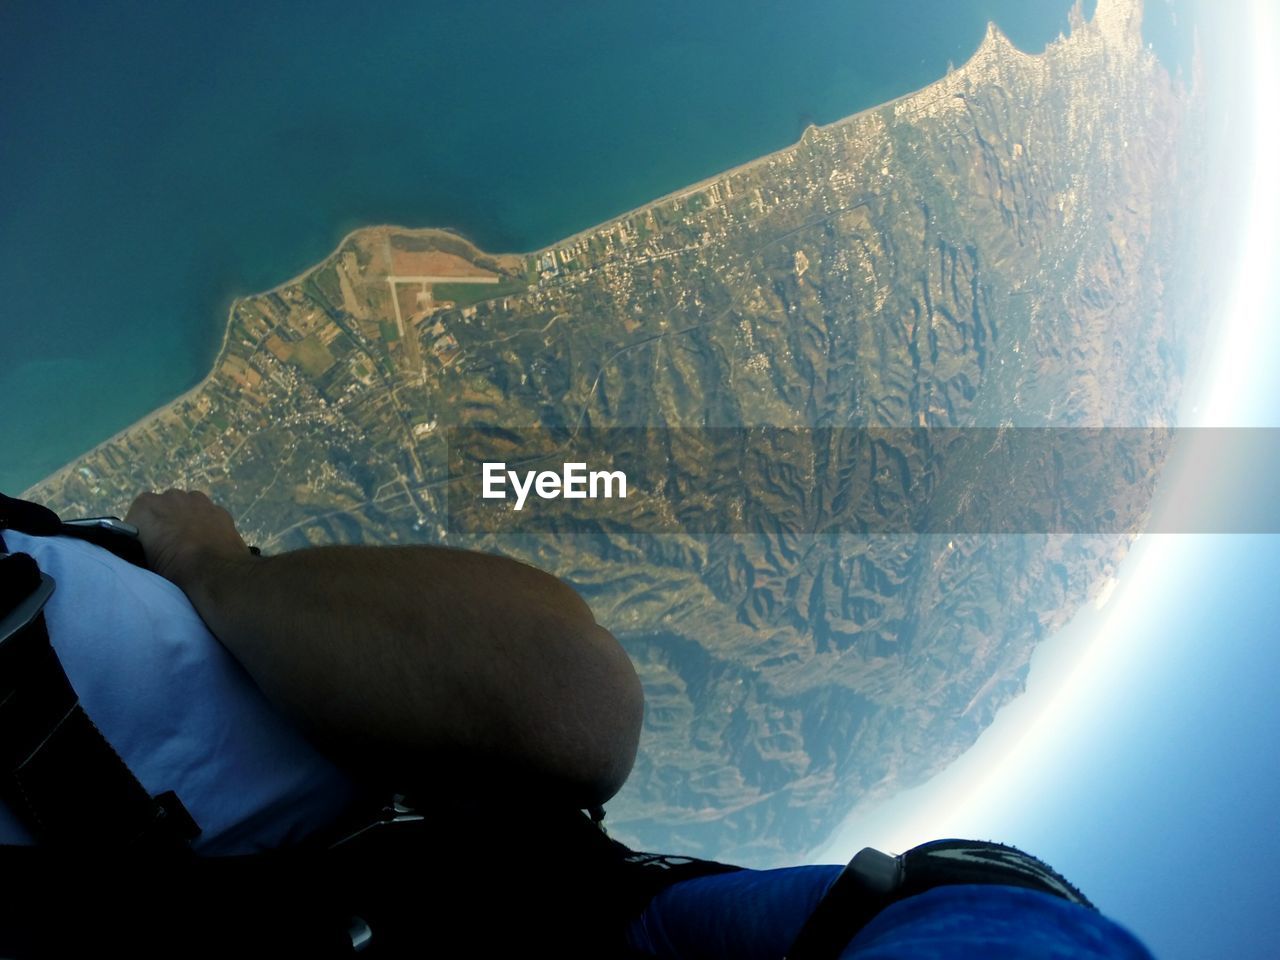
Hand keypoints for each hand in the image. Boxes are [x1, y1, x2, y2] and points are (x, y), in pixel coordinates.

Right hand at [125, 489, 250, 588]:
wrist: (213, 572)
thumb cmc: (172, 566)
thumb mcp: (142, 559)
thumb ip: (140, 543)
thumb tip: (145, 544)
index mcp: (145, 505)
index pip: (137, 517)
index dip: (143, 532)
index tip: (148, 547)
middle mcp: (171, 496)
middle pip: (164, 508)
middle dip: (166, 522)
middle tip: (169, 545)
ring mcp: (199, 500)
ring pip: (187, 507)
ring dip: (187, 519)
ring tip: (190, 542)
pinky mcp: (220, 510)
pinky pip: (208, 514)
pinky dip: (207, 524)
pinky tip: (208, 541)